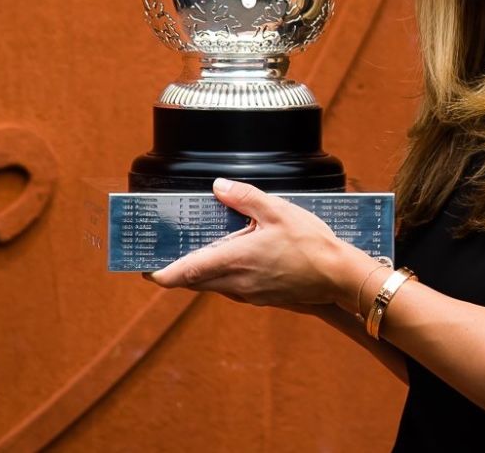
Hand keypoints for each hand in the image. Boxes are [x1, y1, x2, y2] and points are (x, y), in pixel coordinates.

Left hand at [147, 178, 365, 308]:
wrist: (338, 276)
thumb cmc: (311, 243)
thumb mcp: (278, 210)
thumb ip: (244, 197)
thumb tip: (218, 186)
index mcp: (235, 260)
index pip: (186, 272)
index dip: (162, 273)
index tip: (146, 270)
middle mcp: (237, 282)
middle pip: (194, 282)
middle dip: (178, 272)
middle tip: (166, 256)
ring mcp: (250, 294)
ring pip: (213, 286)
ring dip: (202, 274)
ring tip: (198, 254)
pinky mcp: (263, 298)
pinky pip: (232, 289)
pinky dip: (223, 277)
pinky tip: (234, 261)